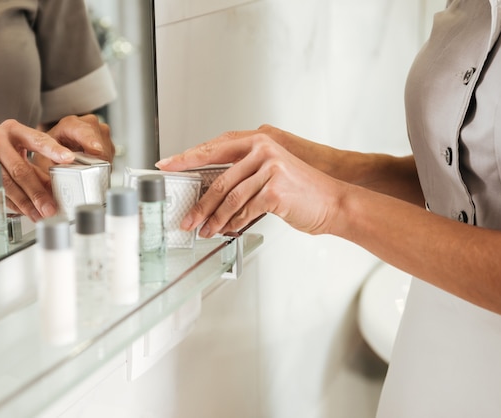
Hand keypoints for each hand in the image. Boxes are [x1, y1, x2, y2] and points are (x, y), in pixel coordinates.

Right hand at [0, 115, 112, 220]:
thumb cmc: (2, 160)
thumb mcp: (23, 160)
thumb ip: (42, 173)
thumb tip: (60, 192)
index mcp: (14, 129)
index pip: (38, 139)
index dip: (54, 150)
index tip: (69, 159)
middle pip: (20, 168)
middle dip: (37, 192)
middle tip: (50, 208)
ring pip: (4, 182)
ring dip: (23, 202)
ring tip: (37, 214)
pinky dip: (6, 203)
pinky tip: (18, 211)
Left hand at [156, 128, 348, 236]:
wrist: (333, 202)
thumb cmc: (302, 191)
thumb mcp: (270, 172)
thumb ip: (243, 175)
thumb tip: (210, 192)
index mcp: (259, 141)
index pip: (214, 147)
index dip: (187, 157)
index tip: (167, 165)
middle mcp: (263, 149)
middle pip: (218, 178)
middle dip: (199, 203)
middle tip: (186, 218)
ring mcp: (270, 168)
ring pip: (229, 197)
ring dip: (213, 219)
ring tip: (204, 230)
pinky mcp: (274, 189)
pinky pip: (244, 210)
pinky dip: (233, 224)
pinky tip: (226, 230)